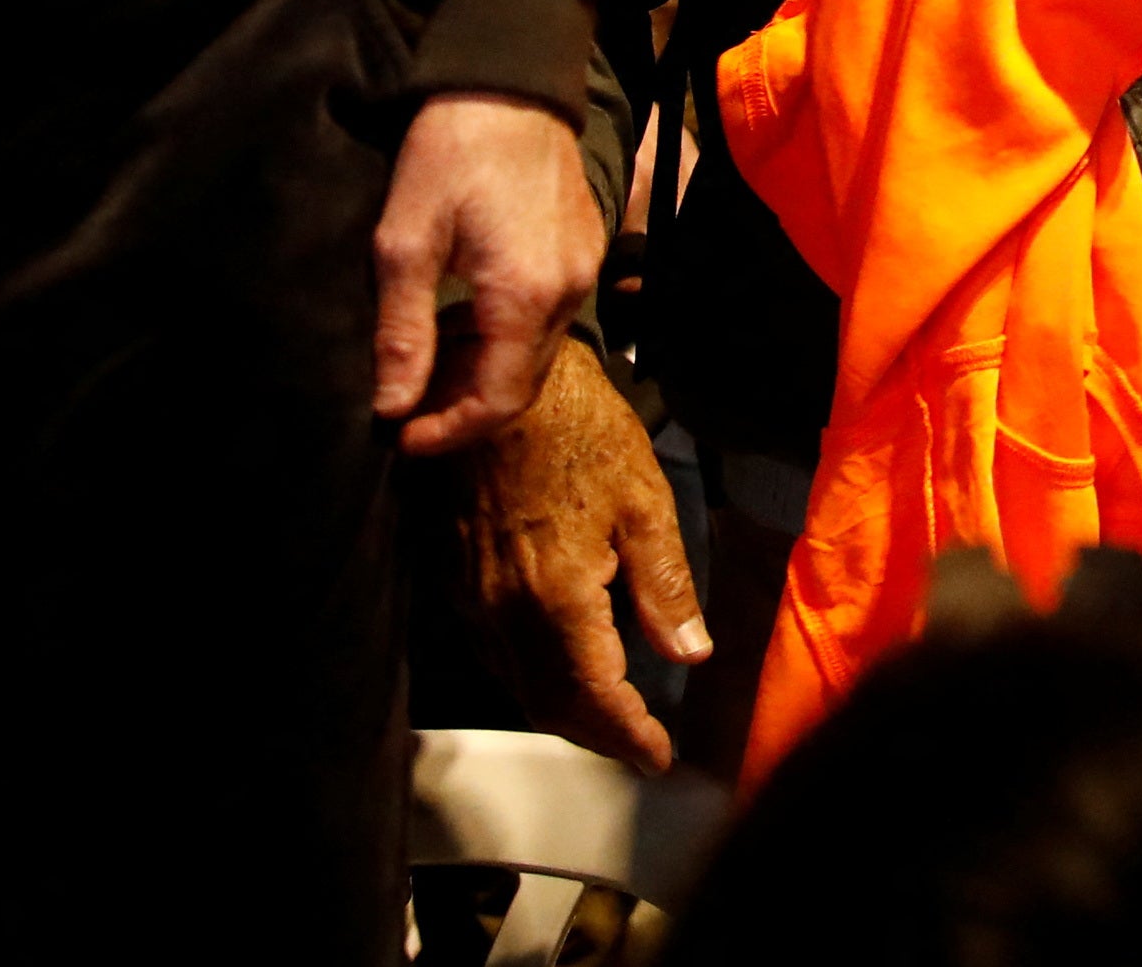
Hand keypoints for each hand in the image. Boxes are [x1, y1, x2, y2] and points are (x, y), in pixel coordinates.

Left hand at [374, 91, 606, 457]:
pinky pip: (549, 318)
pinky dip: (507, 338)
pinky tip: (466, 318)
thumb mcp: (404, 246)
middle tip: (406, 409)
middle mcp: (566, 292)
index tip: (400, 438)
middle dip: (463, 409)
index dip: (448, 432)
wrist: (511, 85)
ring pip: (537, 353)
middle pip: (522, 386)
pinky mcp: (586, 250)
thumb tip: (392, 406)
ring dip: (484, 373)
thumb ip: (403, 333)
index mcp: (523, 297)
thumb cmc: (448, 156)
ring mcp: (583, 270)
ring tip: (429, 364)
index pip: (496, 401)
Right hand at [435, 333, 710, 767]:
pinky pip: (493, 651)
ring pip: (515, 682)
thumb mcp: (643, 499)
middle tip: (639, 745)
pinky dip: (529, 675)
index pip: (594, 695)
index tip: (659, 758)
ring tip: (608, 718)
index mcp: (555, 596)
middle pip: (549, 702)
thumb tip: (689, 654)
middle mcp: (503, 610)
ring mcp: (470, 597)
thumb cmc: (577, 428)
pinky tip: (558, 666)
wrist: (488, 383)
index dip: (629, 734)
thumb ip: (664, 585)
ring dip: (561, 710)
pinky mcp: (451, 578)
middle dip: (597, 733)